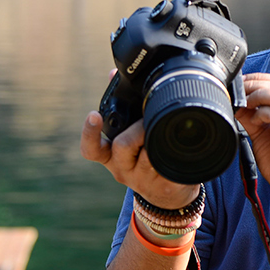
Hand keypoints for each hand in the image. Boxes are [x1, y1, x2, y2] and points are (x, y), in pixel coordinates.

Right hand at [81, 109, 198, 209]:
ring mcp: (143, 180)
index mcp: (110, 156)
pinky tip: (181, 145)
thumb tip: (112, 73)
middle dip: (137, 129)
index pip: (91, 149)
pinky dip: (176, 149)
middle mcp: (122, 169)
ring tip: (167, 129)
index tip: (93, 115)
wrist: (168, 196)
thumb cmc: (146, 157)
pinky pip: (170, 162)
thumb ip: (122, 106)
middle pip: (122, 145)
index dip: (89, 133)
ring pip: (148, 154)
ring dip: (158, 137)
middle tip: (149, 121)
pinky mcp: (165, 185)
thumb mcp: (130, 135)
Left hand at [235, 73, 269, 212]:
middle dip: (256, 84)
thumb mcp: (268, 137)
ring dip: (259, 96)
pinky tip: (255, 122)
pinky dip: (263, 114)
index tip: (242, 83)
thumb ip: (255, 118)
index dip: (261, 80)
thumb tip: (236, 102)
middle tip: (237, 91)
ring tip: (245, 104)